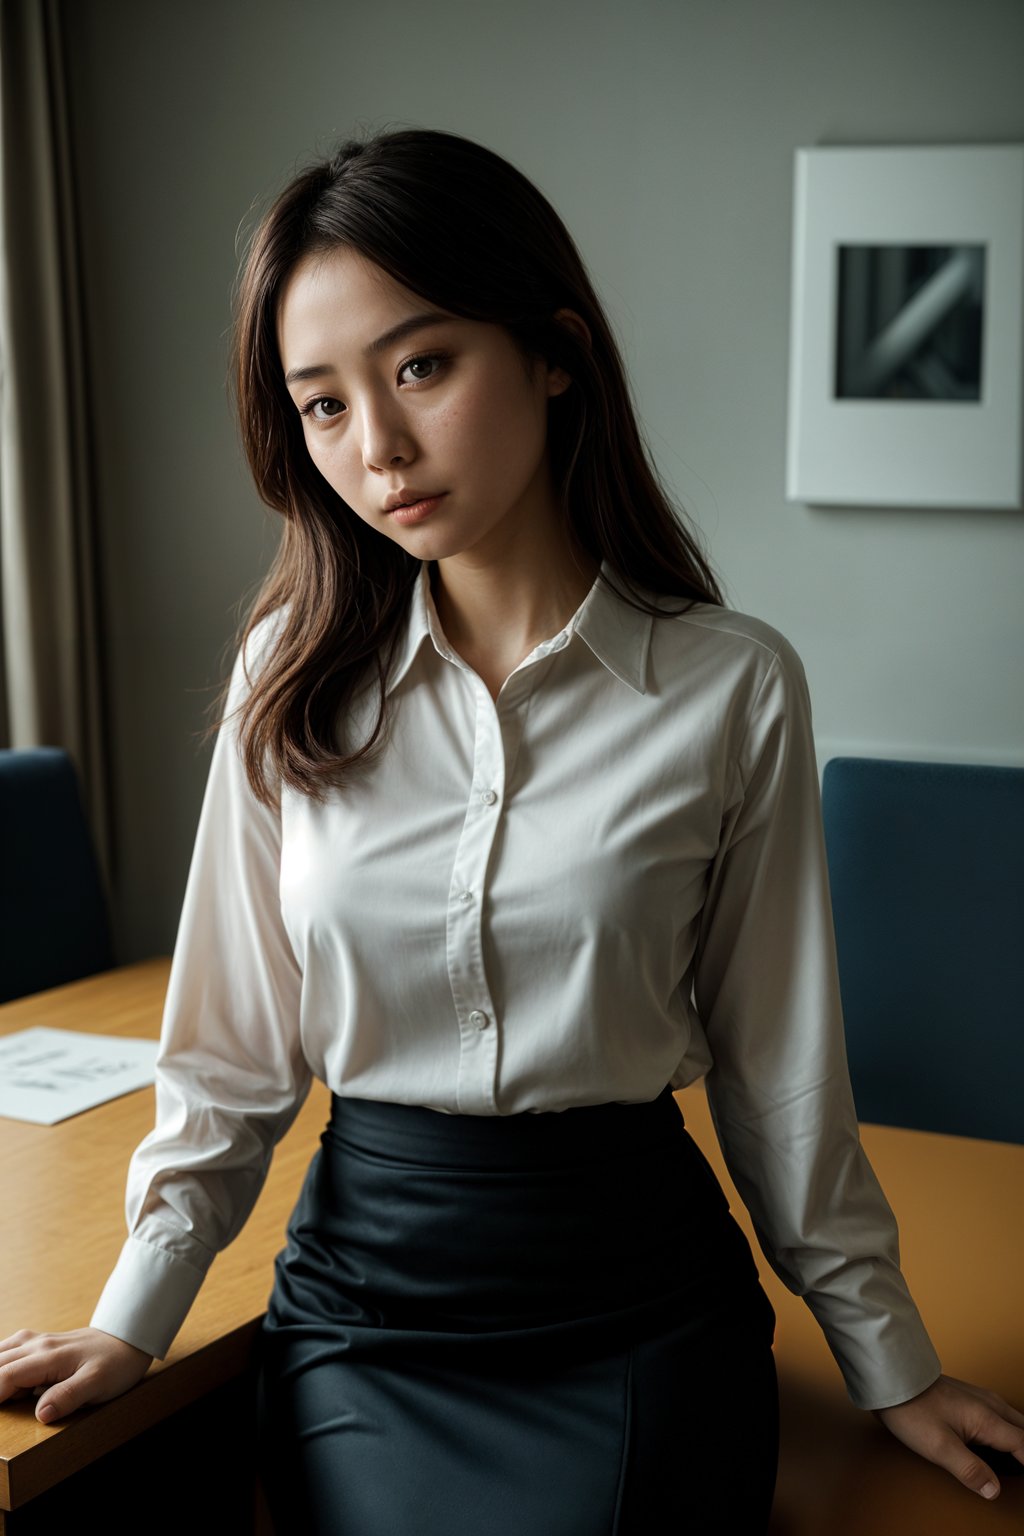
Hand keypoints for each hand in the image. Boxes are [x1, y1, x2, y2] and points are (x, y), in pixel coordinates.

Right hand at [0, 1327, 152, 1423]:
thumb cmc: (116, 1362)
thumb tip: (41, 1414)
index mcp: (48, 1356)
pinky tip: (4, 1376)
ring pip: (2, 1353)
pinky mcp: (42, 1343)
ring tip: (3, 1400)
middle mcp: (38, 1344)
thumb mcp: (98, 1384)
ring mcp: (39, 1341)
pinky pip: (11, 1350)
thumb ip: (68, 1397)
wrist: (130, 1337)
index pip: (5, 1376)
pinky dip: (1, 1363)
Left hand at [875, 1373, 1023, 1499]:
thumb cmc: (912, 1410)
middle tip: (1020, 1470)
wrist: (892, 1379)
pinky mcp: (969, 1398)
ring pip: (1014, 1421)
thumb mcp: (939, 1447)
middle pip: (1023, 1431)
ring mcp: (980, 1398)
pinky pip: (1000, 1415)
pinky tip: (999, 1443)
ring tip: (1016, 1462)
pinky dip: (1008, 1431)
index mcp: (987, 1418)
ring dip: (1020, 1440)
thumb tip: (994, 1490)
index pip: (1023, 1445)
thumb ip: (970, 1469)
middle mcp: (989, 1405)